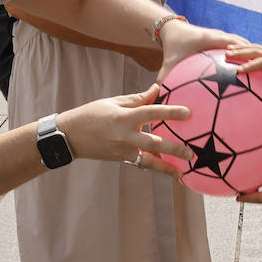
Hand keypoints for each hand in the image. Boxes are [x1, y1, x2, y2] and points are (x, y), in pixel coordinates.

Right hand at [59, 84, 192, 176]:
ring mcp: (122, 150)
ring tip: (182, 172)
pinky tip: (168, 170)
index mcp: (123, 117)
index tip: (188, 112)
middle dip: (173, 149)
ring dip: (166, 167)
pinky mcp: (121, 159)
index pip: (150, 113)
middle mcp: (124, 136)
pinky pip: (141, 163)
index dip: (170, 112)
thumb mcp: (113, 102)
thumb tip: (157, 89)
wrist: (70, 136)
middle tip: (190, 153)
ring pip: (148, 161)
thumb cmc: (91, 114)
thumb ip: (137, 98)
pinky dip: (154, 166)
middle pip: (154, 143)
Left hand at [155, 20, 246, 80]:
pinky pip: (238, 47)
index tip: (250, 63)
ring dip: (253, 53)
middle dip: (253, 52)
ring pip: (243, 44)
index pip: (229, 42)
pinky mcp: (223, 41)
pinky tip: (254, 70)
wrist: (174, 31)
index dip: (240, 51)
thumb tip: (162, 94)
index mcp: (209, 39)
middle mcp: (219, 36)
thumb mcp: (168, 63)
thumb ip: (165, 77)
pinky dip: (246, 55)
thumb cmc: (173, 47)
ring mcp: (223, 38)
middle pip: (241, 43)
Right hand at [225, 43, 261, 116]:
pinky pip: (258, 50)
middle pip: (257, 51)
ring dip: (242, 48)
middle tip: (226, 55)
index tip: (238, 71)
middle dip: (242, 52)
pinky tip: (236, 53)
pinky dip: (246, 49)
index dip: (250, 66)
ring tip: (227, 51)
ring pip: (257, 48)